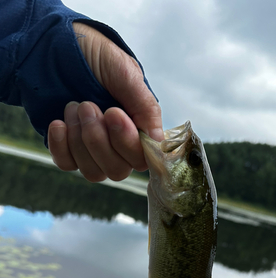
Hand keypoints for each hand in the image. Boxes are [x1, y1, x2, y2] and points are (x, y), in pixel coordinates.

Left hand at [48, 22, 163, 181]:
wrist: (55, 44)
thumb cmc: (96, 56)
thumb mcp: (126, 73)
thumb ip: (145, 107)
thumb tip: (158, 141)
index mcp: (139, 127)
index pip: (142, 158)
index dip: (127, 143)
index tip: (113, 113)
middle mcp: (118, 145)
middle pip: (117, 170)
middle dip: (99, 140)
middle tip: (88, 105)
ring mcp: (93, 150)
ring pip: (94, 172)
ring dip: (81, 140)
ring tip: (74, 106)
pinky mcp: (68, 150)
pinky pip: (67, 164)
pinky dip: (61, 146)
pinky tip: (58, 122)